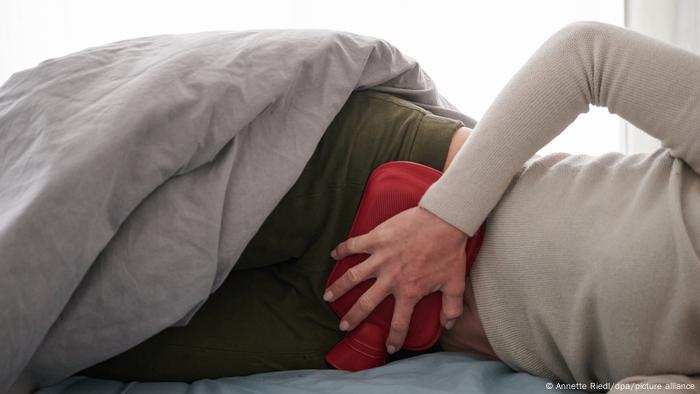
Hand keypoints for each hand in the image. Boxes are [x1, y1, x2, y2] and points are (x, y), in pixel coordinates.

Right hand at [324, 205, 467, 353]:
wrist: (443, 221)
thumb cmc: (449, 250)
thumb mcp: (455, 283)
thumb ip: (452, 307)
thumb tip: (448, 325)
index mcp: (409, 291)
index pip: (400, 322)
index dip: (394, 338)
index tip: (389, 347)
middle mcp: (390, 278)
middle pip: (365, 304)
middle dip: (353, 318)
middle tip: (343, 326)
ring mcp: (380, 258)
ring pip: (352, 277)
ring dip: (338, 288)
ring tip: (327, 297)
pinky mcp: (376, 239)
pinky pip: (353, 246)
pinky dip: (342, 251)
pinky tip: (333, 255)